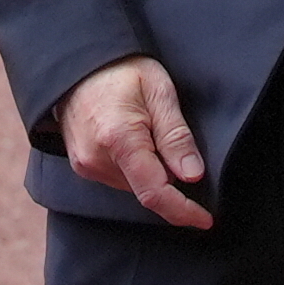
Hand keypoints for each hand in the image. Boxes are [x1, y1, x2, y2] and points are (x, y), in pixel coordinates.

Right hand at [47, 53, 211, 228]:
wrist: (77, 65)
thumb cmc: (122, 71)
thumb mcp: (160, 93)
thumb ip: (176, 137)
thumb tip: (192, 175)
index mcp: (119, 140)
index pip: (155, 193)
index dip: (183, 211)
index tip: (206, 220)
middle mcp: (97, 159)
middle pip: (147, 191)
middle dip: (173, 186)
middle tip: (186, 157)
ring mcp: (86, 165)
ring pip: (134, 186)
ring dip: (155, 176)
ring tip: (157, 138)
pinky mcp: (82, 165)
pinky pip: (120, 178)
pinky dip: (138, 171)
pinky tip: (142, 144)